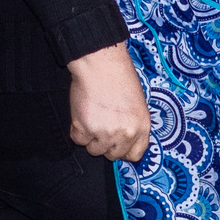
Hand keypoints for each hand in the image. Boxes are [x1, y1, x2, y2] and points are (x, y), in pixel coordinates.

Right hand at [67, 43, 149, 161]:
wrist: (101, 65)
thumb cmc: (120, 77)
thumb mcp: (138, 104)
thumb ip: (133, 125)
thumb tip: (125, 140)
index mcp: (141, 127)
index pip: (135, 155)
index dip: (124, 150)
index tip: (117, 144)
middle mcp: (125, 134)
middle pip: (112, 155)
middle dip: (106, 144)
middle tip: (102, 125)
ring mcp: (105, 133)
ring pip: (94, 150)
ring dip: (91, 137)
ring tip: (93, 117)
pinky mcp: (85, 128)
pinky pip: (78, 140)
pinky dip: (77, 129)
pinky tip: (83, 114)